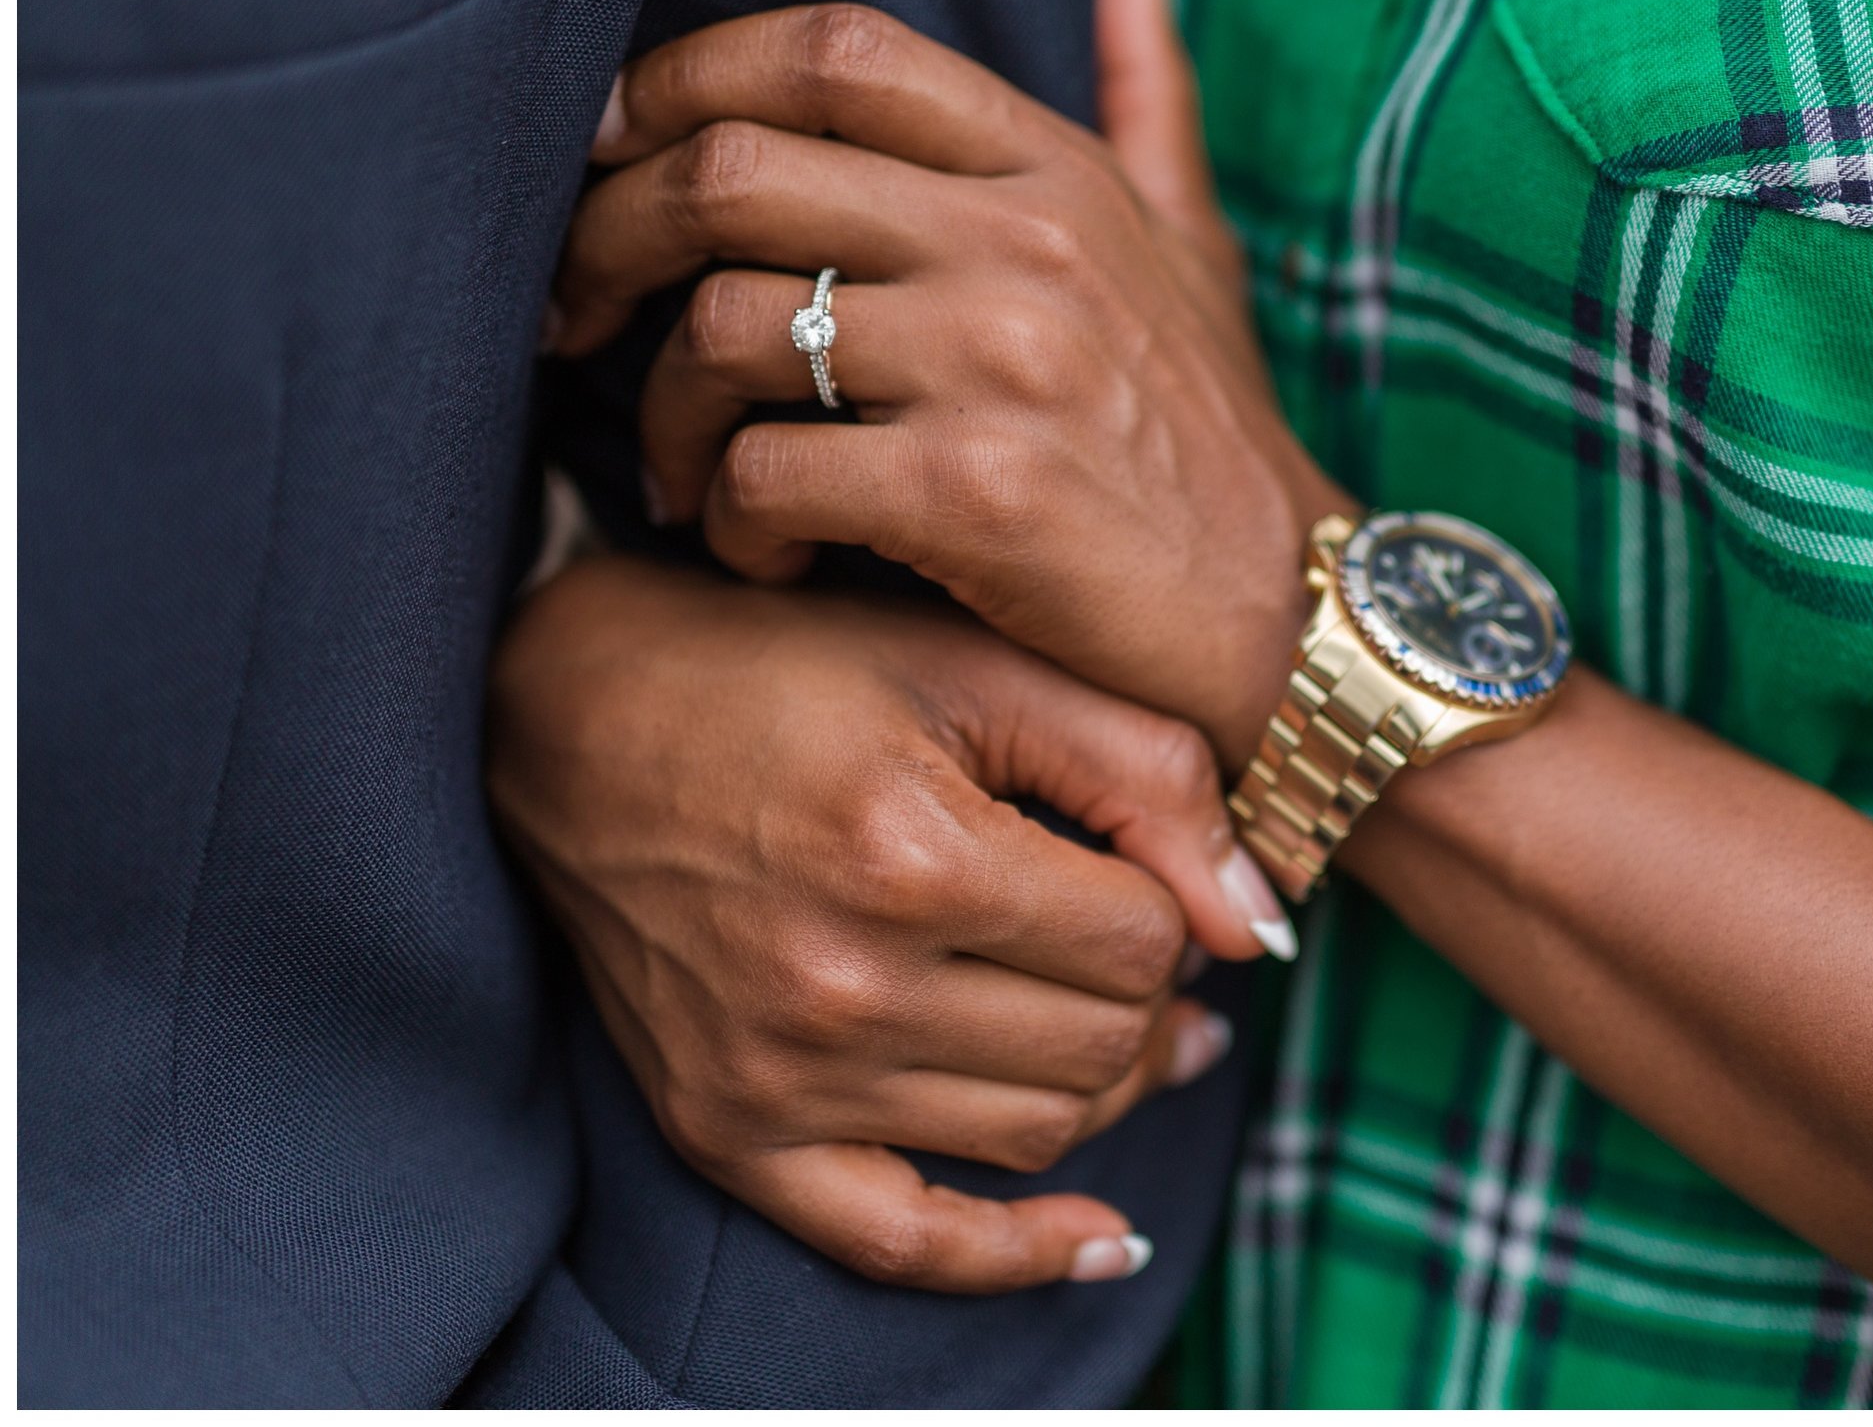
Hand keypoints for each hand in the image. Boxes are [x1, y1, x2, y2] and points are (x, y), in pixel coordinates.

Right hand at [485, 554, 1294, 1292]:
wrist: (570, 717)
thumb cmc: (785, 668)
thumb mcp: (976, 666)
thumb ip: (1145, 770)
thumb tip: (1255, 924)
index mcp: (910, 857)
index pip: (1139, 941)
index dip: (1170, 900)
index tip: (1141, 858)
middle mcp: (840, 988)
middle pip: (1098, 1045)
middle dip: (1148, 990)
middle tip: (1140, 935)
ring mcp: (776, 1079)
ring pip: (1036, 1134)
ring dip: (1108, 1083)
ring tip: (1128, 1023)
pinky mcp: (727, 1130)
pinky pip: (899, 1243)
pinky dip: (1014, 1254)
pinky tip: (1105, 1239)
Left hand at [546, 0, 1351, 766]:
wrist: (1295, 619)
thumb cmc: (1209, 439)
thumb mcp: (1189, 240)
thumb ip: (1142, 86)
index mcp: (1050, 168)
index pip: (828, 50)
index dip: (680, 80)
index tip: (610, 150)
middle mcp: (1023, 239)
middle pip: (730, 172)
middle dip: (605, 239)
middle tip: (574, 317)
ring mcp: (1000, 360)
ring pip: (722, 330)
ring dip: (664, 416)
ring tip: (686, 477)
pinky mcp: (974, 491)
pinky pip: (765, 473)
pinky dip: (729, 523)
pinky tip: (762, 557)